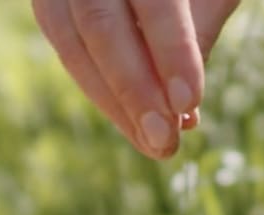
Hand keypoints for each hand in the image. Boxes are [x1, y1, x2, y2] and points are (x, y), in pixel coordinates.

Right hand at [32, 0, 239, 158]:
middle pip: (100, 23)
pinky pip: (64, 43)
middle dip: (133, 91)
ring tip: (151, 143)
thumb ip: (199, 30)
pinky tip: (128, 118)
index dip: (171, 51)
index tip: (189, 104)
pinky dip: (96, 86)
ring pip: (71, 40)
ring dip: (111, 102)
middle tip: (165, 143)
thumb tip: (183, 116)